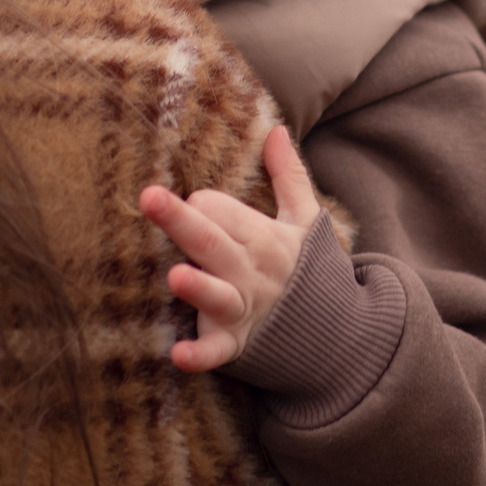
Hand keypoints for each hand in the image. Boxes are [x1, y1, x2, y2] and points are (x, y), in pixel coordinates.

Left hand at [139, 125, 321, 372]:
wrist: (336, 332)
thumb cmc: (307, 269)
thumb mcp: (307, 220)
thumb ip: (289, 175)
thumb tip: (278, 129)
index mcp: (263, 237)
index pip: (222, 211)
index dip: (202, 205)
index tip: (196, 205)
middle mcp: (249, 271)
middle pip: (211, 241)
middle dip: (181, 220)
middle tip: (149, 197)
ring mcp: (242, 309)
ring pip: (216, 295)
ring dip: (198, 287)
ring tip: (175, 275)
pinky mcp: (235, 344)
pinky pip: (216, 351)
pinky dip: (199, 355)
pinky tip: (178, 354)